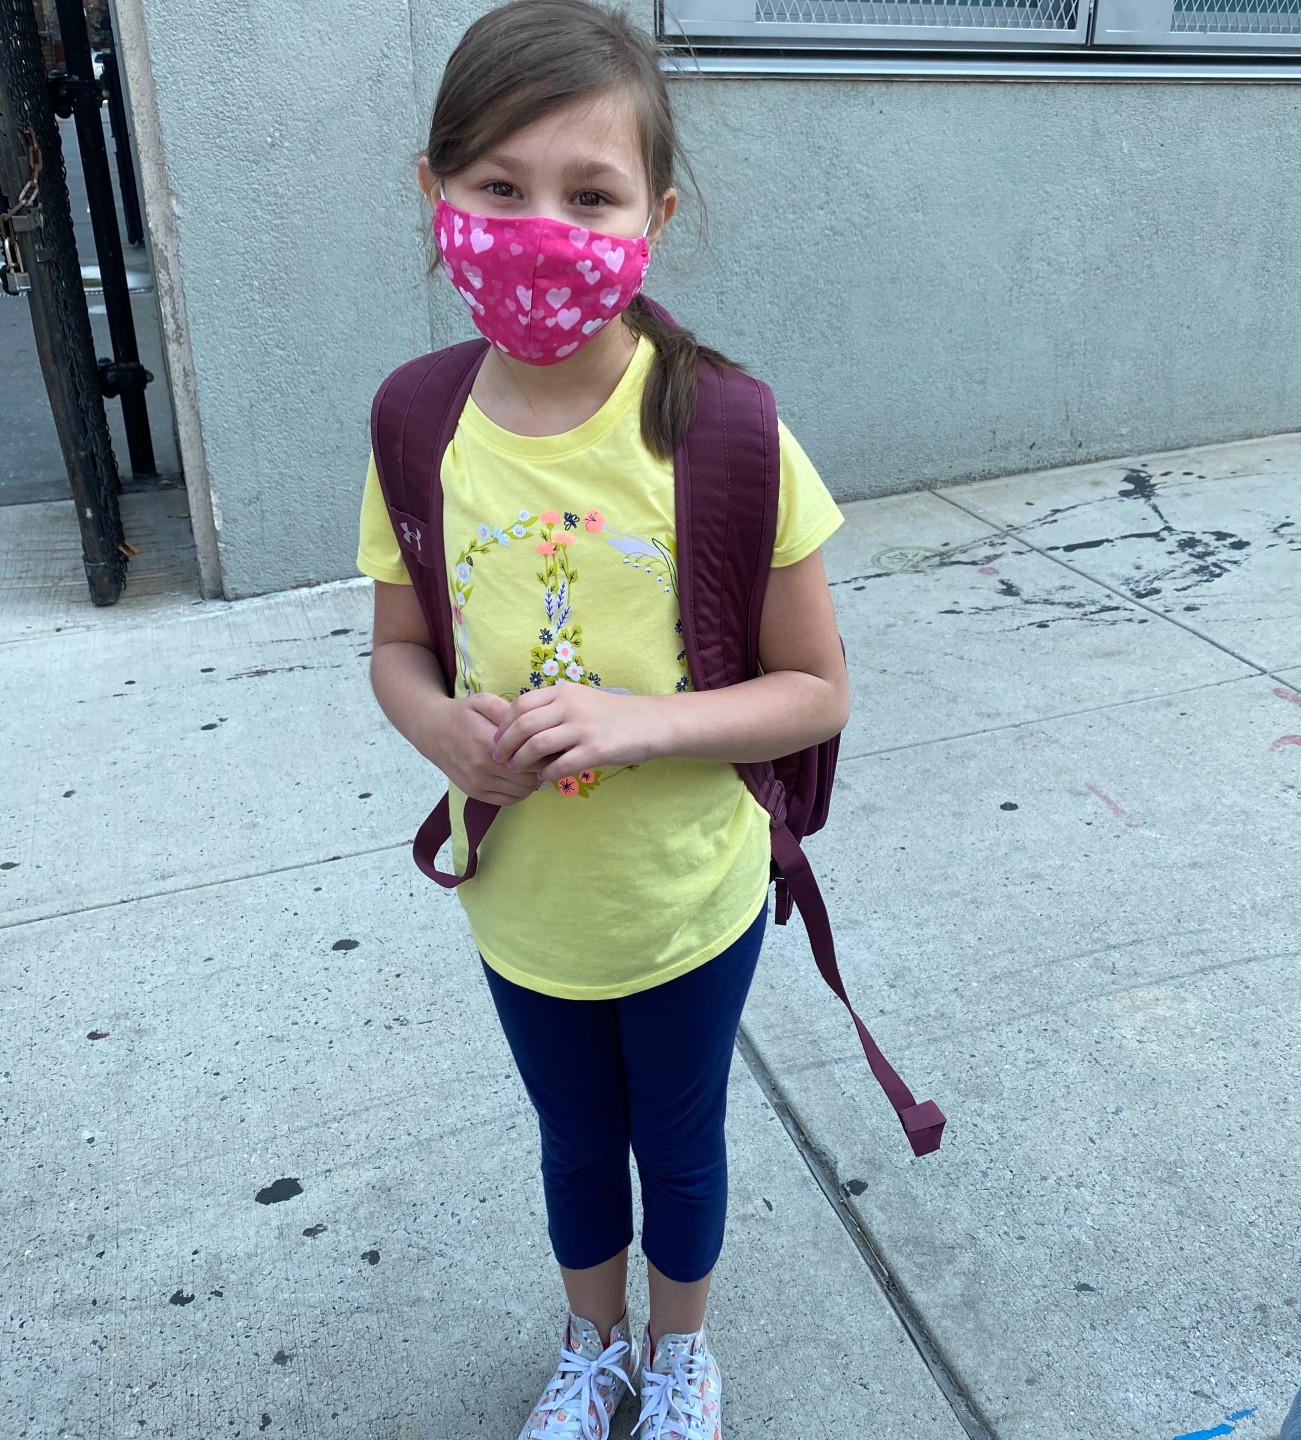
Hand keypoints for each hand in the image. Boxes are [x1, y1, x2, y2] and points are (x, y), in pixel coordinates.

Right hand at [424, 692, 540, 805]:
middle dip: (543, 768)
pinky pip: (508, 800)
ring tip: (533, 766)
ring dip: (533, 781)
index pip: (533, 756)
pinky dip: (520, 792)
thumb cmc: (462, 714)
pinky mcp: (475, 793)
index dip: (547, 752)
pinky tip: (520, 778)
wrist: (432, 731)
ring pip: (522, 791)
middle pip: (530, 777)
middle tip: (546, 757)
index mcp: (488, 742)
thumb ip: (509, 710)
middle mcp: (483, 766)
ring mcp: (478, 783)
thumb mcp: (484, 701)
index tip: (550, 744)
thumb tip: (534, 725)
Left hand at [493, 683, 663, 782]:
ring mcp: (582, 728)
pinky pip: (559, 765)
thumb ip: (554, 708)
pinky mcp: (595, 750)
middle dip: (506, 746)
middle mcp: (570, 706)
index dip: (504, 724)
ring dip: (521, 761)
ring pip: (536, 745)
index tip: (499, 739)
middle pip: (523, 726)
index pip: (520, 705)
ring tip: (518, 769)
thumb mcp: (582, 699)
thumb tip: (521, 727)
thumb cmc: (614, 714)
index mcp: (564, 692)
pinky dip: (546, 773)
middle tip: (501, 759)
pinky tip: (545, 776)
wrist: (651, 722)